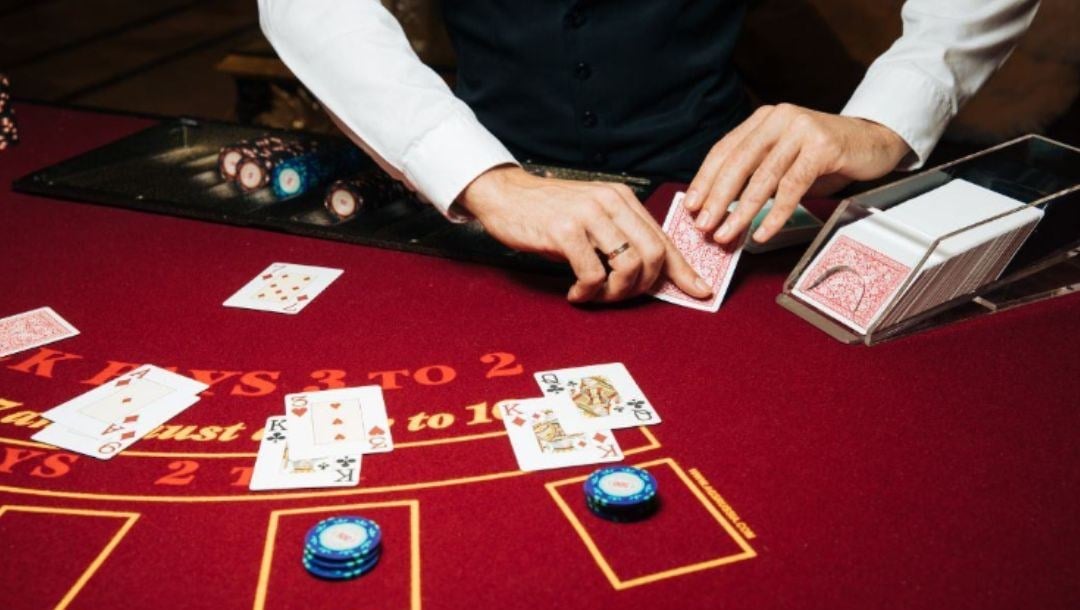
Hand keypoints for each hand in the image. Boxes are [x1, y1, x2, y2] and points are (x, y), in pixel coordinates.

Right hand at [459, 166, 711, 302]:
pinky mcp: (565, 231)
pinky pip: (593, 274)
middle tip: (618, 296)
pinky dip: (588, 292)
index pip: (664, 238)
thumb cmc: (548, 212)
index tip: (699, 292)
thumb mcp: (592, 217)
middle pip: (653, 255)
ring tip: (594, 294)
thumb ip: (620, 237)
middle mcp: (611, 202)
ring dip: (614, 293)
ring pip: (627, 266)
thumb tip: (651, 273)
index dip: (683, 270)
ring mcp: (588, 215)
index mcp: (623, 198)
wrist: (505, 196)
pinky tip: (575, 291)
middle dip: (641, 287)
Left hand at [684, 104, 910, 244]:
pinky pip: (792, 186)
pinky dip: (775, 214)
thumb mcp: (785, 158)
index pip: (725, 150)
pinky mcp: (823, 147)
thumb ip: (757, 172)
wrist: (875, 140)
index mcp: (763, 120)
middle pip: (738, 163)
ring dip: (742, 211)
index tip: (691, 206)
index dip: (705, 179)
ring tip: (727, 235)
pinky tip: (762, 232)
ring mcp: (802, 130)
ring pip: (763, 177)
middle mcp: (779, 118)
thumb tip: (720, 206)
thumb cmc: (825, 155)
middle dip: (717, 199)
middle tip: (704, 226)